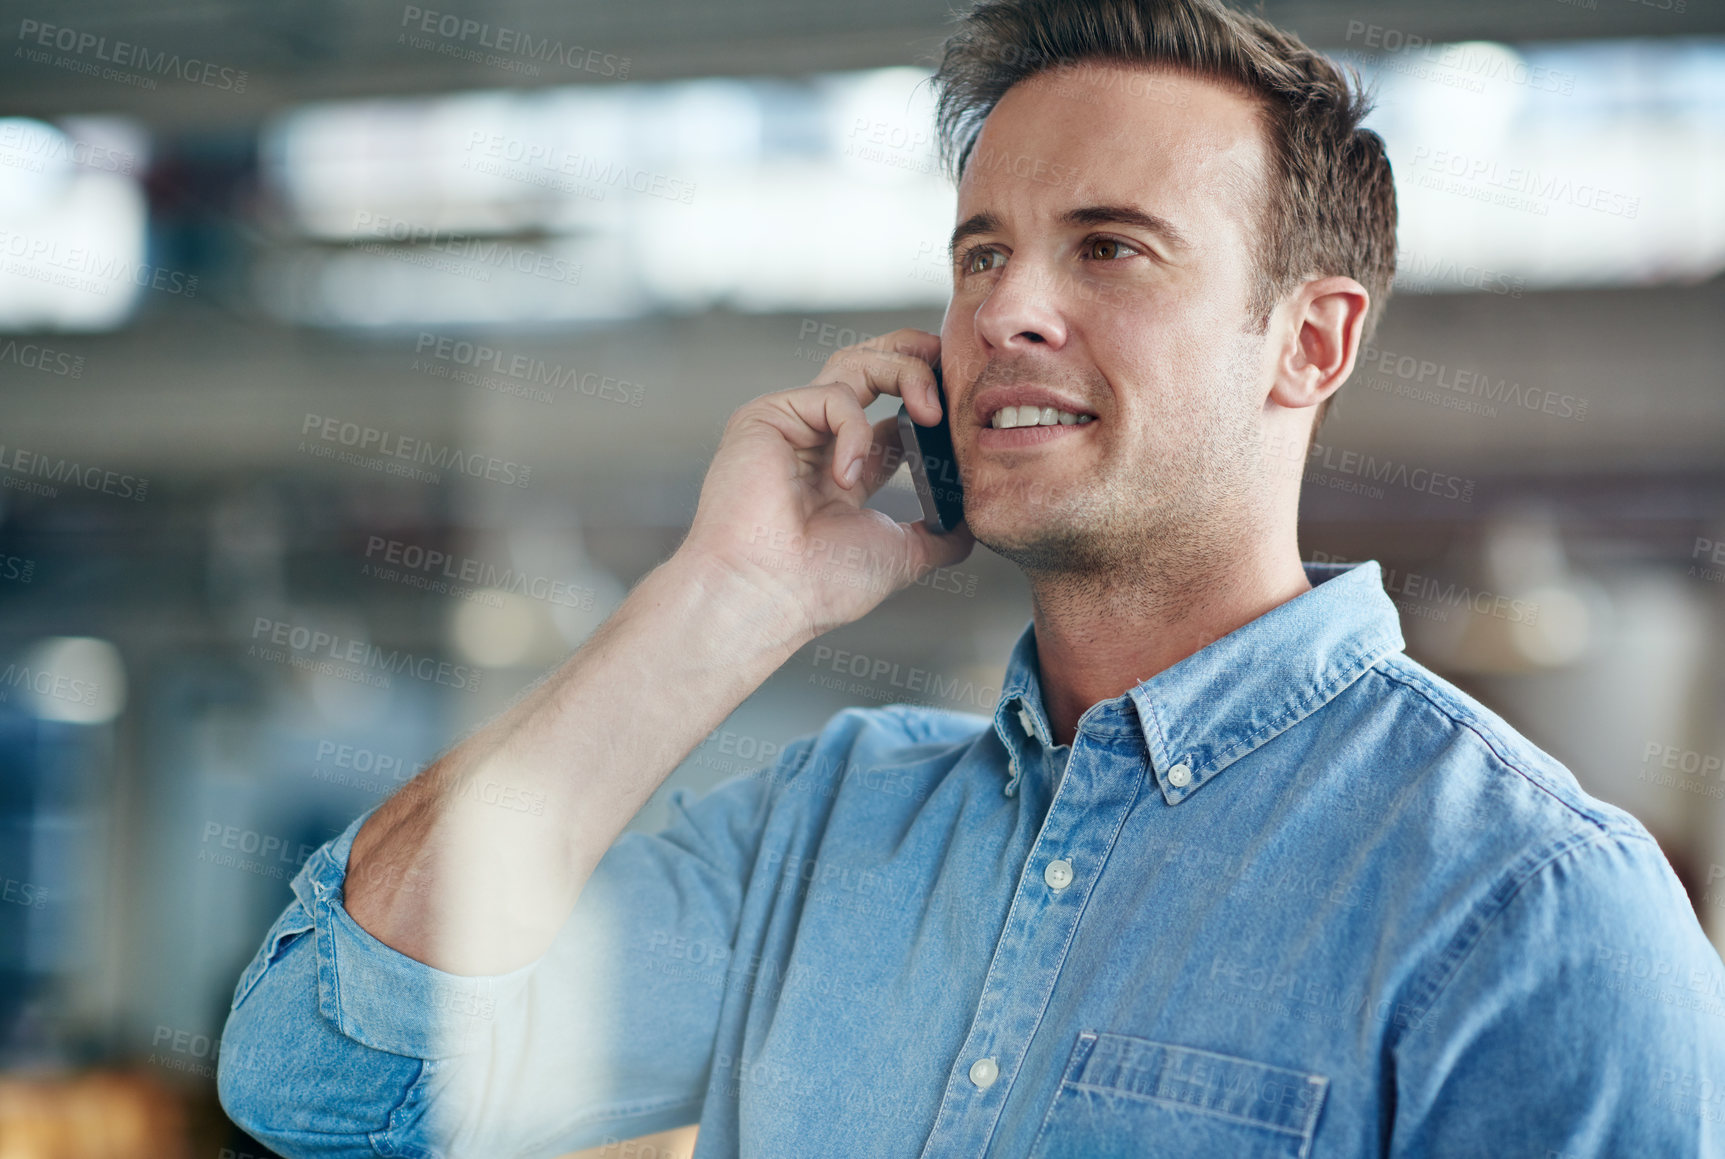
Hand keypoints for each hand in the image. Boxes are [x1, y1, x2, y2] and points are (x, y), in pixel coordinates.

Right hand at [679, 328, 974, 644]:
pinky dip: (855, 432)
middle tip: (953, 365)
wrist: (766, 596)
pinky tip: (847, 478)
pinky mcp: (766, 416)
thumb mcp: (903, 554)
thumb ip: (941, 535)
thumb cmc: (821, 584)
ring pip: (855, 363)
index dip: (932, 399)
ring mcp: (791, 424)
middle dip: (916, 355)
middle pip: (871, 366)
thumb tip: (973, 522)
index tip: (967, 408)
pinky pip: (832, 397)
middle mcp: (817, 439)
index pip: (893, 411)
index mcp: (847, 468)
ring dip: (904, 373)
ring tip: (930, 412)